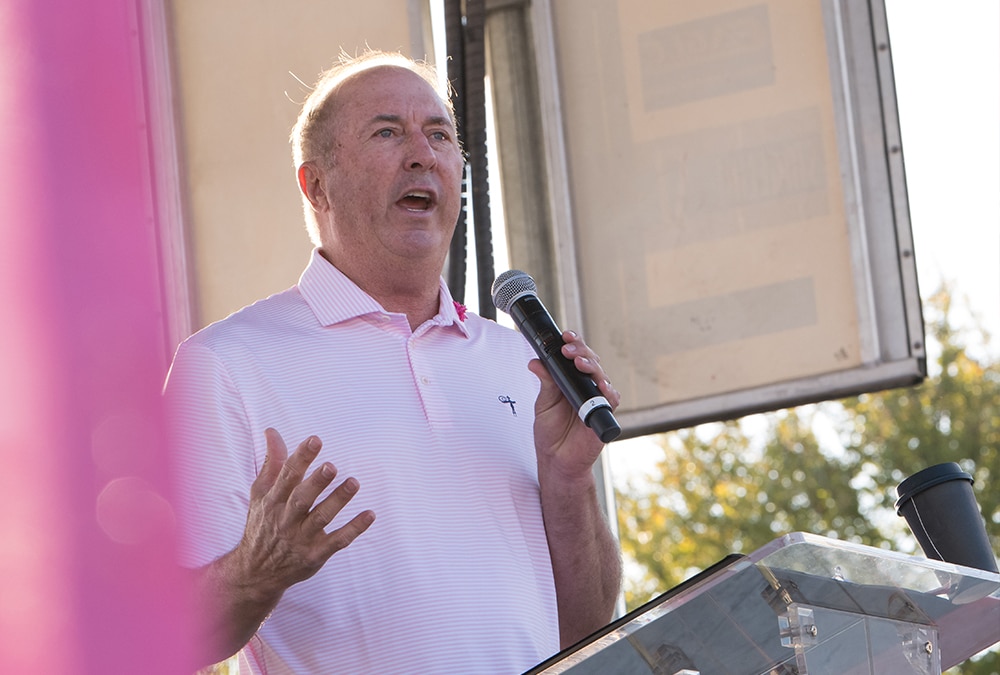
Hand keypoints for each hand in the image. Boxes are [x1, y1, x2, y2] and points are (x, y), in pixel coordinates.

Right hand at [234, 429, 374, 599]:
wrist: (255, 573)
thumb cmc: (262, 524)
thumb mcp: (261, 494)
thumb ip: (272, 462)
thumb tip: (272, 431)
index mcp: (273, 501)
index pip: (287, 477)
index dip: (301, 457)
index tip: (315, 439)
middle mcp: (286, 520)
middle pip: (302, 499)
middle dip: (316, 483)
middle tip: (331, 466)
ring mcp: (301, 539)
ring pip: (321, 518)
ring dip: (338, 501)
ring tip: (354, 482)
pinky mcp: (315, 555)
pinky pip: (337, 541)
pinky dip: (354, 529)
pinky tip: (370, 514)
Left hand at [529, 331, 620, 482]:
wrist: (556, 460)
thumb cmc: (551, 432)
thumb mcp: (543, 403)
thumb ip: (545, 382)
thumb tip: (535, 361)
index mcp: (572, 381)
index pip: (577, 356)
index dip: (574, 343)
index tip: (565, 336)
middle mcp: (587, 388)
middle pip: (591, 362)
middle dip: (581, 351)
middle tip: (568, 349)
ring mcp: (597, 400)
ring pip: (602, 376)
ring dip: (592, 367)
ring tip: (579, 363)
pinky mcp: (604, 415)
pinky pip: (611, 400)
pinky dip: (607, 391)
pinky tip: (600, 384)